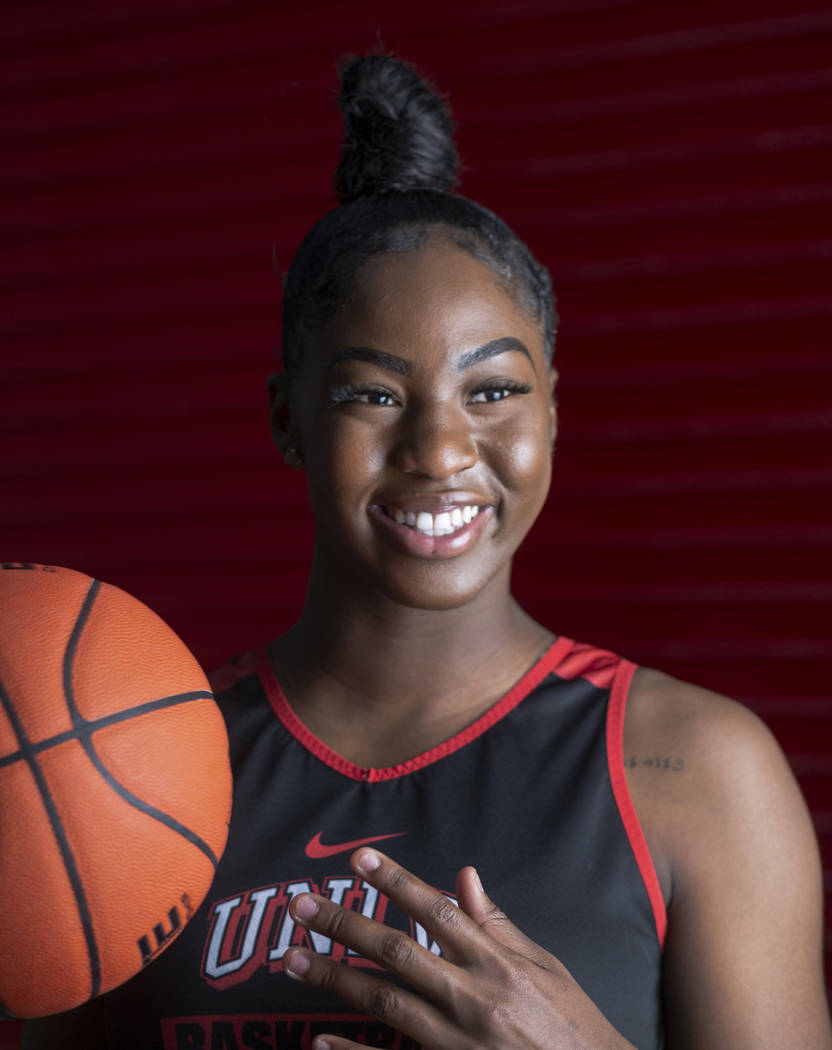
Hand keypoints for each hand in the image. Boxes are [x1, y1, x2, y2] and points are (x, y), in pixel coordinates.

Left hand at [283, 849, 634, 1049]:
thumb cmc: (570, 1024)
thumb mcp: (544, 966)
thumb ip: (498, 925)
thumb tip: (463, 877)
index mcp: (498, 964)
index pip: (438, 911)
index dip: (396, 882)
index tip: (360, 859)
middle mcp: (473, 999)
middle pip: (397, 952)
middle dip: (345, 924)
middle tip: (301, 905)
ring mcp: (457, 1044)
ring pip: (384, 1003)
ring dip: (334, 978)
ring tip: (291, 959)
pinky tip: (319, 1040)